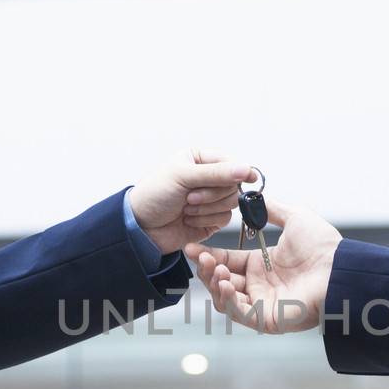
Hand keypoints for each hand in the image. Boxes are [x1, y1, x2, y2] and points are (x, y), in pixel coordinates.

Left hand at [129, 150, 257, 254]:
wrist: (140, 228)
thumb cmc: (153, 195)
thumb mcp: (182, 176)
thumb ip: (216, 173)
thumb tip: (245, 169)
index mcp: (200, 160)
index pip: (230, 163)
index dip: (239, 171)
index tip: (248, 177)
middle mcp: (208, 179)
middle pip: (233, 185)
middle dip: (211, 194)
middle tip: (189, 197)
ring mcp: (210, 200)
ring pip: (231, 203)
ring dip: (206, 208)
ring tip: (185, 208)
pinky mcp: (211, 220)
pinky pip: (224, 219)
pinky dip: (205, 220)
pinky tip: (188, 219)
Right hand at [185, 200, 342, 332]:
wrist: (340, 269)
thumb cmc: (324, 247)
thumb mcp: (295, 218)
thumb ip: (272, 209)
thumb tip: (254, 196)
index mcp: (262, 265)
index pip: (226, 260)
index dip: (207, 254)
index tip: (191, 246)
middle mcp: (260, 286)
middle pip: (220, 281)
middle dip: (206, 268)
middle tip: (199, 255)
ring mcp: (262, 304)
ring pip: (224, 299)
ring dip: (213, 283)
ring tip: (215, 268)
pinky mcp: (267, 320)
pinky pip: (239, 313)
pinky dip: (227, 300)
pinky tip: (225, 284)